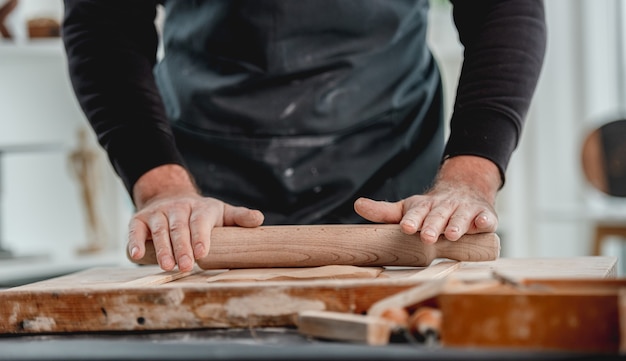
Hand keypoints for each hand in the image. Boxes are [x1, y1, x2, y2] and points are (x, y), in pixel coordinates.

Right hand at [126, 164, 263, 271]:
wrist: (170, 196)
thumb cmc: (201, 213)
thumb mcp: (221, 211)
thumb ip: (239, 217)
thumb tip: (259, 219)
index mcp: (200, 208)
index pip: (200, 222)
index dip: (200, 237)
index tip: (202, 254)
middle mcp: (177, 209)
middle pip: (179, 228)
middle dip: (181, 248)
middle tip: (185, 267)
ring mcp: (157, 213)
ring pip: (159, 231)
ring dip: (162, 249)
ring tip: (167, 266)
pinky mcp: (140, 220)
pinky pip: (135, 231)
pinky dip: (134, 242)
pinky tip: (136, 256)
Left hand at [354, 156, 500, 243]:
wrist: (464, 189)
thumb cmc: (431, 208)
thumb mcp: (407, 207)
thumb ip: (384, 211)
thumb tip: (357, 205)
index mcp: (424, 206)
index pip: (416, 213)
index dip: (412, 219)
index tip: (406, 227)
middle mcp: (444, 206)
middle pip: (438, 216)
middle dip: (433, 225)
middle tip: (427, 236)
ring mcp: (464, 210)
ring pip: (461, 217)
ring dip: (458, 225)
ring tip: (453, 234)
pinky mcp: (483, 215)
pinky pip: (486, 218)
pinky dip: (485, 221)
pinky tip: (483, 224)